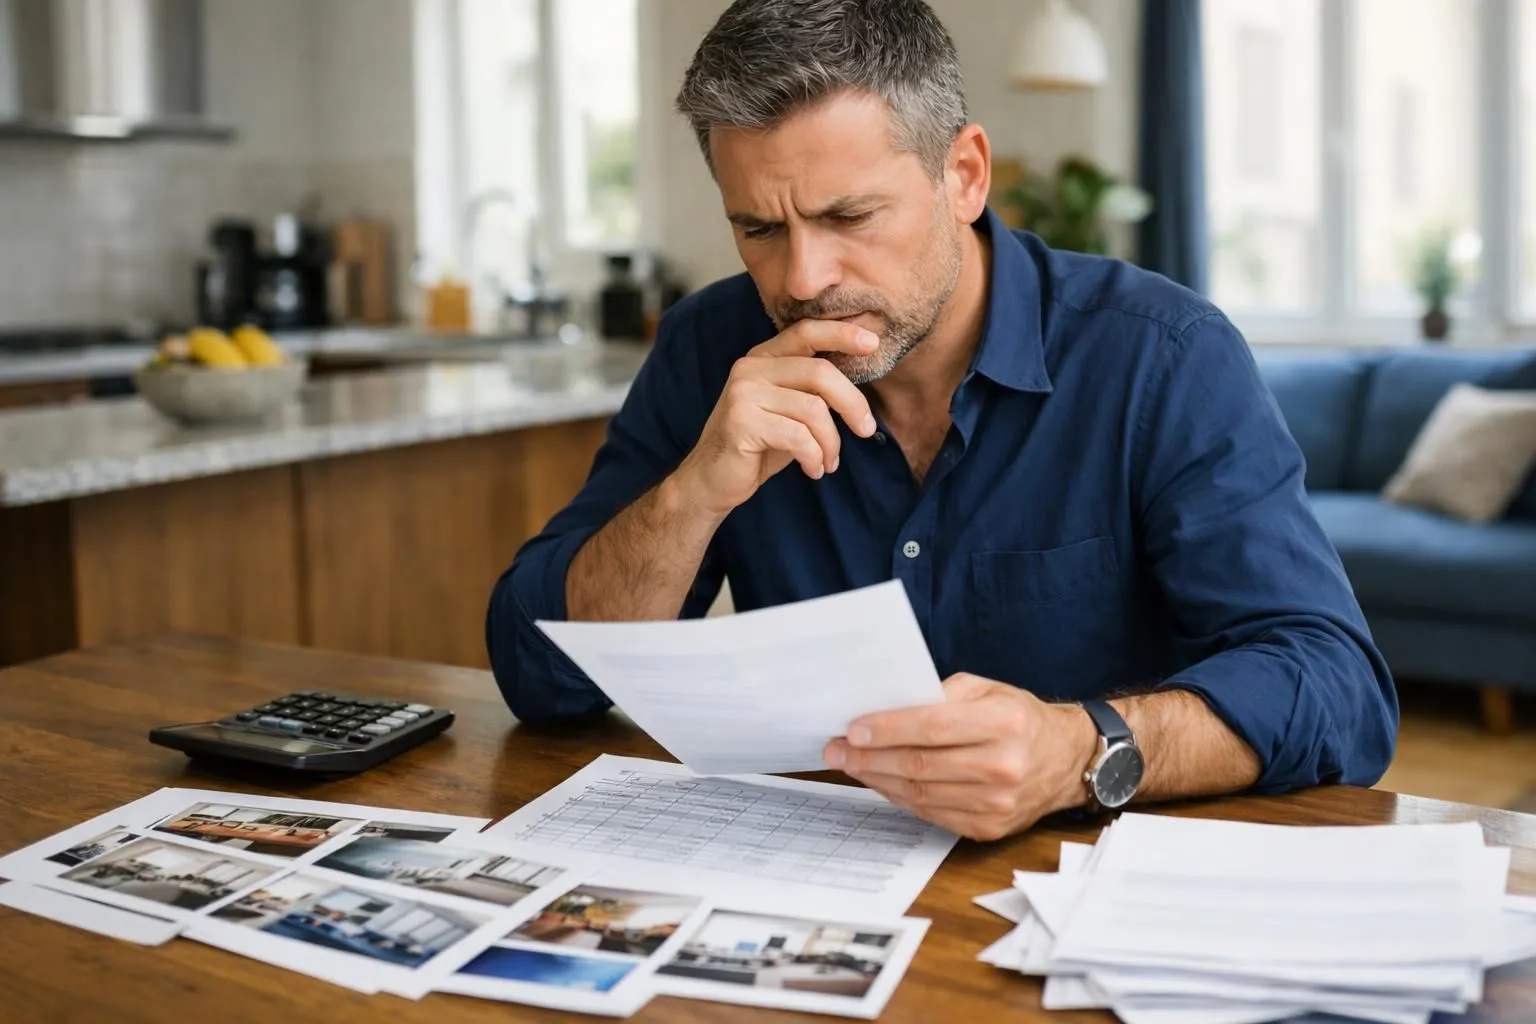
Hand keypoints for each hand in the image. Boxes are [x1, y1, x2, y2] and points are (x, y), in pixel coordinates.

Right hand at [670, 320, 880, 517]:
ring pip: (813, 410)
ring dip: (831, 442)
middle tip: (866, 430)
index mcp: (762, 358)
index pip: (806, 332)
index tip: (873, 343)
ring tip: (828, 462)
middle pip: (819, 373)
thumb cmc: (758, 446)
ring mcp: (743, 394)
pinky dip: (814, 457)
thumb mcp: (789, 410)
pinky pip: (798, 437)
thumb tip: (860, 380)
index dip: (841, 334)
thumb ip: (812, 390)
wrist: (711, 482)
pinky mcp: (742, 422)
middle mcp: (750, 369)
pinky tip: (813, 470)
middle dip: (852, 403)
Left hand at [822, 674, 1098, 840]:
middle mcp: (1005, 767)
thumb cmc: (1020, 718)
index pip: (932, 727)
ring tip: (850, 765)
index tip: (852, 729)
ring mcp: (998, 804)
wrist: (1067, 760)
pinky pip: (931, 814)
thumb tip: (887, 708)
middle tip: (836, 750)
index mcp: (1005, 724)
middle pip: (920, 765)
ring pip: (920, 794)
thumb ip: (942, 695)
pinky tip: (880, 782)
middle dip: (869, 758)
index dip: (887, 730)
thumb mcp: (989, 689)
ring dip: (876, 780)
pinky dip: (899, 798)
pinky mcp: (989, 828)